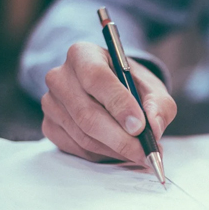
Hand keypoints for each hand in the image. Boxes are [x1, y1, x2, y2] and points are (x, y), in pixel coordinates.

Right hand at [41, 42, 176, 164]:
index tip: (140, 126)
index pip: (96, 78)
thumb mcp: (153, 88)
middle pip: (87, 114)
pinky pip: (78, 148)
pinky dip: (104, 155)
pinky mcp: (50, 126)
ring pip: (84, 136)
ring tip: (140, 153)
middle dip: (121, 138)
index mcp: (83, 54)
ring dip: (116, 150)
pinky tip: (121, 151)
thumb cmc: (132, 86)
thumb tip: (154, 128)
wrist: (113, 91)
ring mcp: (51, 103)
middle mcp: (60, 77)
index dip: (119, 104)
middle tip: (145, 152)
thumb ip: (159, 105)